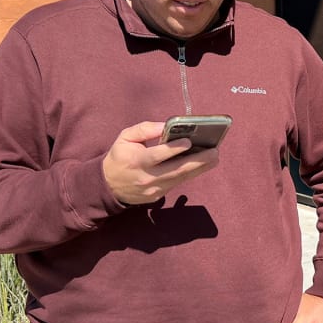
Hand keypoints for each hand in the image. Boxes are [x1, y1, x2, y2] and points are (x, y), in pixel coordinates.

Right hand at [102, 121, 220, 204]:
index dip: (173, 148)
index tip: (189, 141)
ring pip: (180, 178)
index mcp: (136, 161)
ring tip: (214, 158)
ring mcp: (153, 189)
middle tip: (215, 152)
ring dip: (200, 168)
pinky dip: (189, 174)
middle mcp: (147, 177)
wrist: (108, 186)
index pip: (158, 155)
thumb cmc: (119, 157)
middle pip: (176, 170)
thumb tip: (165, 125)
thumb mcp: (125, 138)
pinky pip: (176, 183)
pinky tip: (201, 165)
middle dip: (198, 161)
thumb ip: (144, 129)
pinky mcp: (157, 196)